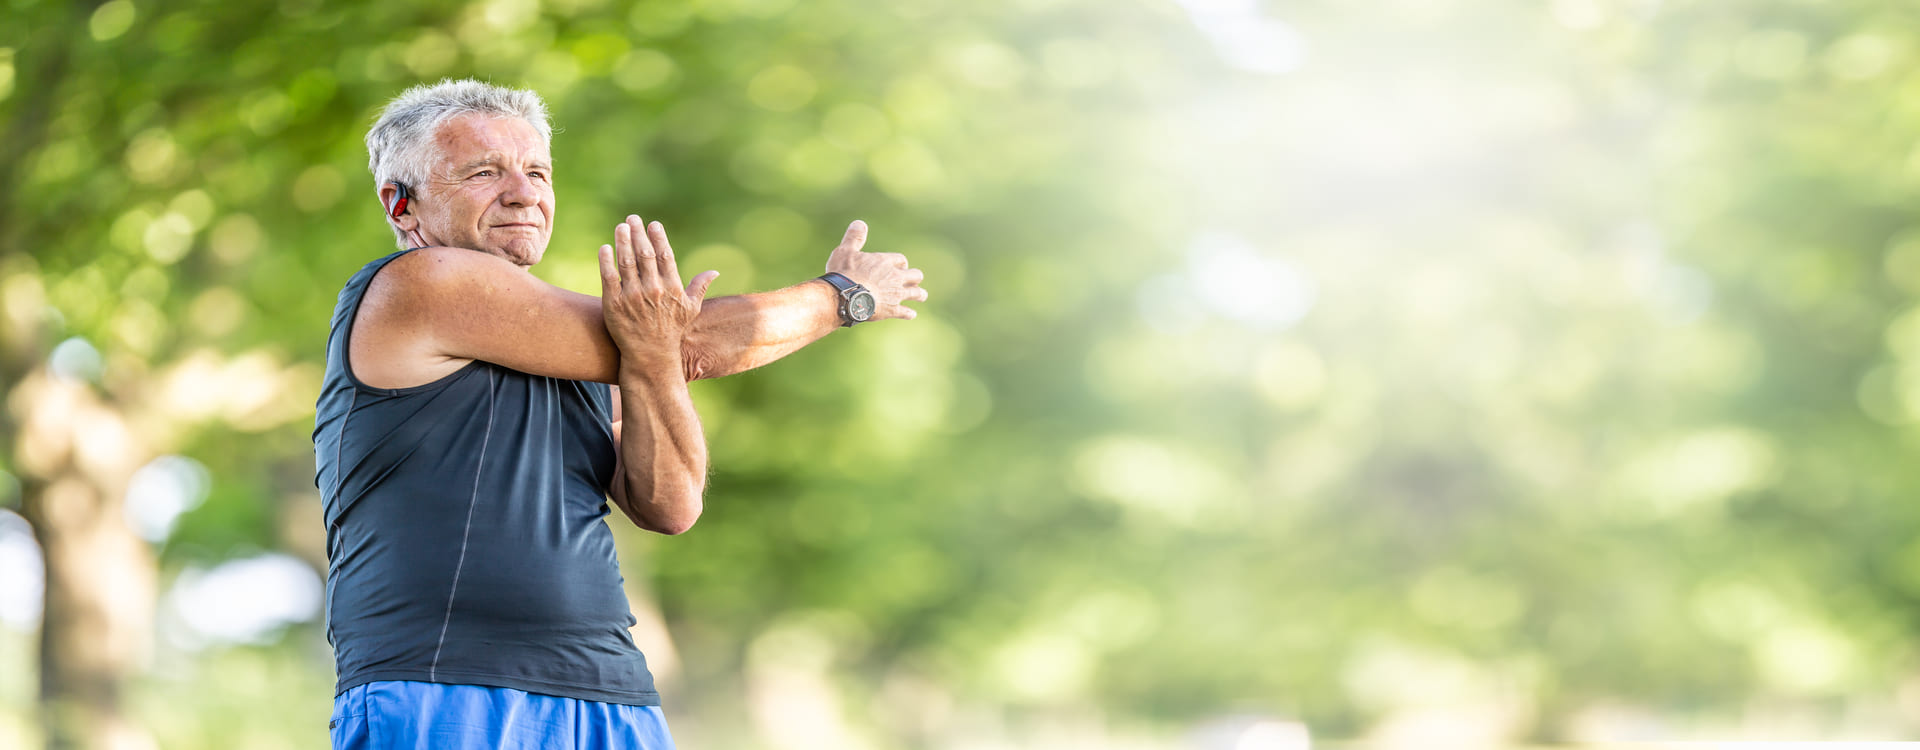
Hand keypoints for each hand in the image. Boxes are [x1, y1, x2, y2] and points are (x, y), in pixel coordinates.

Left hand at [598, 215, 717, 375]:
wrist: (650, 356)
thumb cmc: (672, 331)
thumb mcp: (691, 310)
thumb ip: (700, 287)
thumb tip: (714, 271)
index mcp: (672, 288)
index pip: (665, 256)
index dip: (658, 238)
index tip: (653, 224)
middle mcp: (653, 290)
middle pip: (645, 254)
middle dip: (638, 234)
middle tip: (632, 218)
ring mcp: (632, 297)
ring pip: (626, 262)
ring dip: (622, 241)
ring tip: (620, 227)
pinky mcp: (613, 304)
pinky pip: (609, 277)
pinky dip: (606, 261)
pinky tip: (605, 248)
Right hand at [824, 220, 927, 320]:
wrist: (845, 296)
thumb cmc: (844, 273)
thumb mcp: (846, 251)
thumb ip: (854, 237)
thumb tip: (860, 223)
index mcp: (885, 262)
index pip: (900, 260)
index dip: (900, 263)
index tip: (898, 266)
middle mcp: (895, 277)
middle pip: (915, 275)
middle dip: (914, 277)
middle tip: (913, 280)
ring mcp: (896, 294)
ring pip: (917, 293)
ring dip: (920, 294)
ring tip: (922, 295)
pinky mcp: (892, 310)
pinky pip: (906, 312)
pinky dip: (908, 313)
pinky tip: (911, 314)